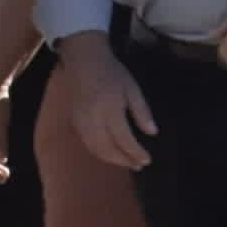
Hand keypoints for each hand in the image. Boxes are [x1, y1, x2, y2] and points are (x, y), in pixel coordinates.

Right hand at [56, 34, 156, 170]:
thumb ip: (142, 112)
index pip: (124, 139)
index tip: (147, 160)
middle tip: (139, 165)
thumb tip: (152, 133)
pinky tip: (111, 154)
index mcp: (110, 109)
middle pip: (108, 149)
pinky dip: (100, 153)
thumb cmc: (112, 73)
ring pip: (96, 150)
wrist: (84, 62)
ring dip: (112, 160)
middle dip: (124, 161)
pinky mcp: (74, 123)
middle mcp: (93, 119)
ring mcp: (81, 122)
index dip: (136, 153)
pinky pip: (87, 144)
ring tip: (128, 163)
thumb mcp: (133, 89)